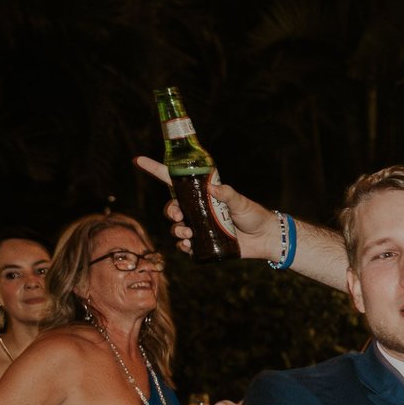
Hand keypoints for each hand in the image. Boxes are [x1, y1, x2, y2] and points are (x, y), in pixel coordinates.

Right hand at [132, 155, 276, 259]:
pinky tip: (187, 245)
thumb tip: (214, 189)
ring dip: (176, 230)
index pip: (174, 181)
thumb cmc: (253, 215)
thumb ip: (228, 194)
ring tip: (187, 233)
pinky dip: (182, 245)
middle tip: (178, 215)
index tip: (139, 160)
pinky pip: (185, 244)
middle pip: (172, 207)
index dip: (155, 169)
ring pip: (176, 226)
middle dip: (169, 211)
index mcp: (201, 195)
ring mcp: (199, 226)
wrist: (265, 238)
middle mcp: (197, 209)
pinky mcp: (204, 242)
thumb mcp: (240, 202)